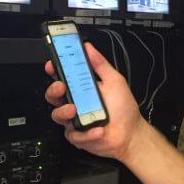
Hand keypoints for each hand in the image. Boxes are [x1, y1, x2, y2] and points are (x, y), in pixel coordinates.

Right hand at [44, 42, 146, 161]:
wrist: (131, 133)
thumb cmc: (123, 108)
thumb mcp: (114, 81)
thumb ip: (100, 64)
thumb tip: (88, 48)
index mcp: (82, 88)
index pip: (62, 76)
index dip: (54, 69)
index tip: (52, 64)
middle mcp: (75, 103)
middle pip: (54, 95)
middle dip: (53, 89)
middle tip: (61, 86)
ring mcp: (74, 120)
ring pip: (57, 115)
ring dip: (64, 112)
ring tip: (75, 110)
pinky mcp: (78, 136)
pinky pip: (73, 134)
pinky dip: (86, 133)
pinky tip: (98, 129)